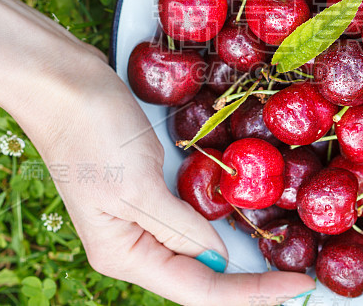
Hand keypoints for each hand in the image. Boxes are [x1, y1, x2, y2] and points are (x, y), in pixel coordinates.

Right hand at [0, 0, 313, 305]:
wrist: (62, 79)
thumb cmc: (90, 130)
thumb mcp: (137, 185)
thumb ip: (180, 228)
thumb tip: (219, 258)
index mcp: (125, 254)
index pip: (201, 290)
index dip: (252, 294)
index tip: (298, 285)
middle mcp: (134, 244)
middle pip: (203, 278)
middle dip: (251, 282)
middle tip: (300, 277)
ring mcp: (142, 216)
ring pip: (201, 249)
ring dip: (241, 254)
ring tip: (286, 257)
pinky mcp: (151, 187)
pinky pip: (194, 215)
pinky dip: (224, 221)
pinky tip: (252, 218)